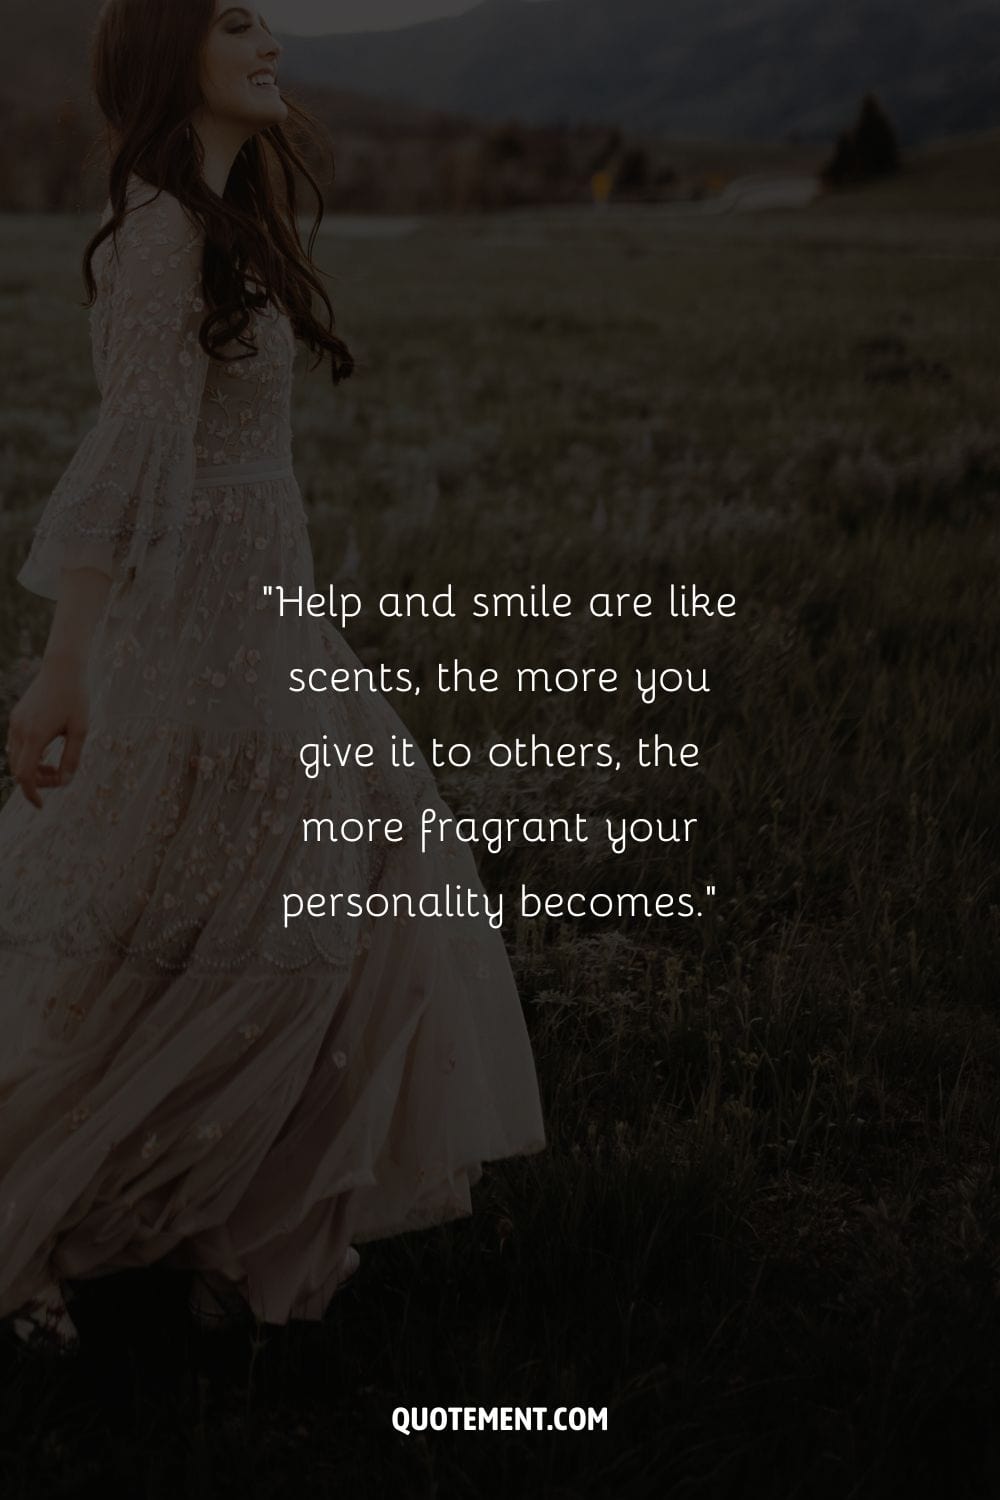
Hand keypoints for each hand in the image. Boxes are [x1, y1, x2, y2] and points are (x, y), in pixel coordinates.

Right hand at [5, 657, 88, 810]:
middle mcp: (20, 730)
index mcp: (35, 736)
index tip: (41, 805)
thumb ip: (73, 757)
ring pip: (15, 758)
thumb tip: (65, 781)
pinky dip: (28, 755)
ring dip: (32, 768)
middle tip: (59, 777)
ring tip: (54, 765)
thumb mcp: (81, 730)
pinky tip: (45, 752)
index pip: (25, 775)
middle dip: (36, 781)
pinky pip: (16, 745)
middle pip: (19, 769)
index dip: (32, 794)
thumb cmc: (76, 698)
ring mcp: (15, 723)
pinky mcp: (16, 717)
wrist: (63, 668)